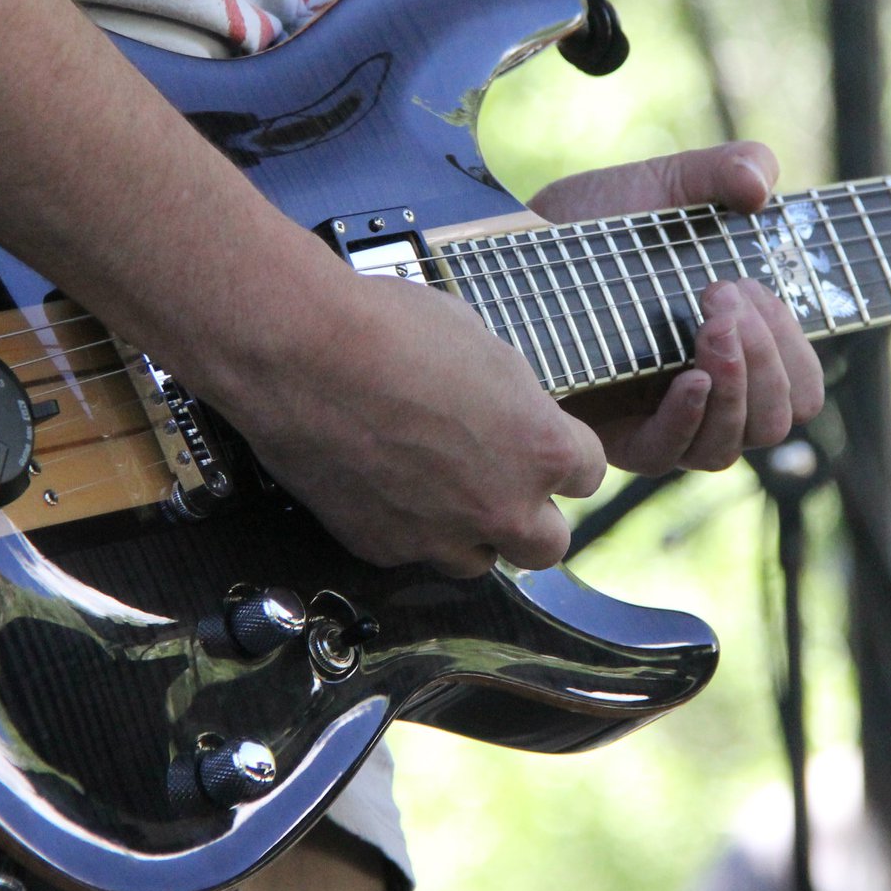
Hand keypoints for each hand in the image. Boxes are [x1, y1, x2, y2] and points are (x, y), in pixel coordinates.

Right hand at [206, 241, 605, 577]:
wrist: (302, 352)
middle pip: (548, 544)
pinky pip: (412, 552)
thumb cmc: (389, 330)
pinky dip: (407, 528)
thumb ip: (511, 397)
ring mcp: (440, 536)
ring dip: (470, 531)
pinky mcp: (382, 547)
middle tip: (502, 482)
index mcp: (541, 447)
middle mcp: (500, 506)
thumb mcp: (482, 344)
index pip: (589, 474)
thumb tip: (507, 409)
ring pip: (479, 561)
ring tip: (439, 487)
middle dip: (530, 515)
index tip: (545, 445)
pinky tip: (384, 485)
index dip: (565, 456)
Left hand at [530, 143, 825, 472]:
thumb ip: (726, 170)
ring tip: (709, 325)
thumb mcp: (668, 187)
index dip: (792, 350)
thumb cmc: (600, 224)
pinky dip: (691, 418)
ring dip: (736, 384)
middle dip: (767, 358)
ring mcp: (658, 420)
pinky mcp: (608, 437)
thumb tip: (762, 183)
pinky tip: (689, 377)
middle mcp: (705, 394)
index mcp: (736, 350)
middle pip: (774, 420)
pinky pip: (667, 454)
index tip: (752, 287)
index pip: (799, 386)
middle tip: (723, 294)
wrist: (518, 243)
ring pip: (728, 444)